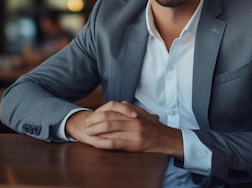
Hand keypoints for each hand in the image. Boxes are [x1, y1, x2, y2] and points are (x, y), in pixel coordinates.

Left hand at [66, 101, 182, 158]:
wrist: (165, 138)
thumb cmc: (151, 125)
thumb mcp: (140, 112)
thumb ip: (127, 109)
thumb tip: (112, 107)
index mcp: (132, 110)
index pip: (111, 107)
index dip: (98, 112)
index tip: (90, 117)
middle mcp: (132, 119)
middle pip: (107, 117)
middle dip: (93, 122)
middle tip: (86, 126)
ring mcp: (133, 131)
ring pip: (108, 128)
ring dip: (95, 131)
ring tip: (88, 134)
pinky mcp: (133, 143)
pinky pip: (114, 142)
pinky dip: (102, 143)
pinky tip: (95, 143)